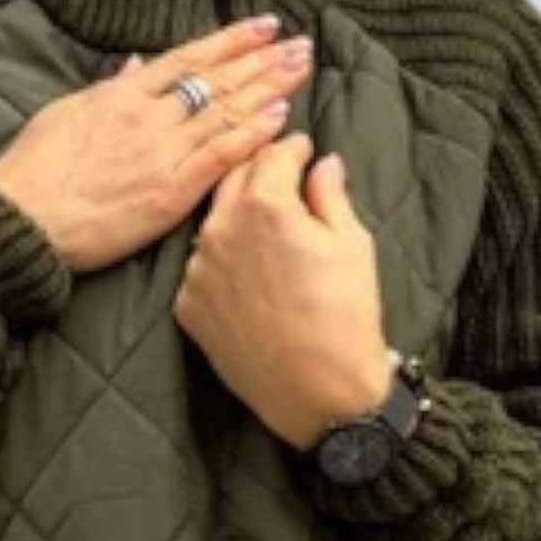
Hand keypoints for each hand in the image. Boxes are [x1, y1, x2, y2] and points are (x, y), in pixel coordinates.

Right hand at [0, 17, 314, 274]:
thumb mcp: (65, 115)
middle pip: (217, 79)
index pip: (189, 58)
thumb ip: (106, 91)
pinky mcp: (169, 192)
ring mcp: (161, 152)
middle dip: (263, 59)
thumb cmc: (32, 174)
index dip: (231, 40)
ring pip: (226, 111)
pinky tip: (281, 118)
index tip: (264, 26)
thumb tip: (134, 68)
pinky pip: (220, 157)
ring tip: (301, 68)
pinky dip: (252, 134)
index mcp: (122, 94)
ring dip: (269, 88)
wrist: (20, 219)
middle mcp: (148, 116)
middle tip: (300, 43)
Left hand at [172, 132, 392, 449]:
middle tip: (280, 174)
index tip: (302, 147)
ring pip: (213, 225)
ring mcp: (197, 271)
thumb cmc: (345, 318)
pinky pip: (202, 269)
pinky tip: (246, 274)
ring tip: (262, 226)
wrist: (318, 394)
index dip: (292, 146)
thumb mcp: (351, 245)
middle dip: (259, 171)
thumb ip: (330, 196)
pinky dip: (221, 263)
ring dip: (236, 217)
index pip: (272, 153)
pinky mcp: (188, 307)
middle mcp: (220, 230)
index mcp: (264, 204)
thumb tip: (323, 164)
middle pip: (233, 180)